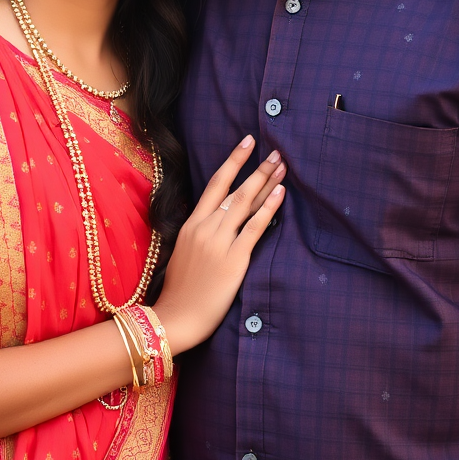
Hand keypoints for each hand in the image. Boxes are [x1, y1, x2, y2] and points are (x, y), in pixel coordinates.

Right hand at [153, 136, 285, 353]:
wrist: (176, 317)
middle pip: (234, 189)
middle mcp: (205, 227)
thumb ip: (199, 233)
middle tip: (276, 151)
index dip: (233, 161)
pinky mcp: (233, 259)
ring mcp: (219, 242)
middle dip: (256, 167)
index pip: (215, 184)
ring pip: (245, 203)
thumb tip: (216, 219)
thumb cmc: (180, 290)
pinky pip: (254, 228)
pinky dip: (268, 209)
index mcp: (191, 224)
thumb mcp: (183, 252)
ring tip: (282, 166)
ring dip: (266, 182)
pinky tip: (280, 194)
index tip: (247, 142)